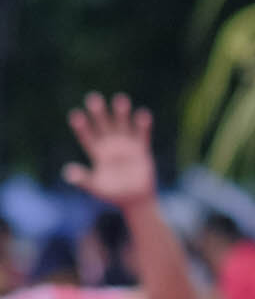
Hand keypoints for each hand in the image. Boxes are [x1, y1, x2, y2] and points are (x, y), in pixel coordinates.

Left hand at [62, 92, 159, 209]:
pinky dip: (143, 126)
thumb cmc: (113, 193)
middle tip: (93, 98)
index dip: (81, 127)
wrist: (135, 200)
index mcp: (97, 153)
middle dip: (98, 113)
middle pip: (103, 126)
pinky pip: (142, 135)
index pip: (87, 137)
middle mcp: (111, 145)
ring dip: (121, 113)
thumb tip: (67, 172)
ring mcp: (126, 146)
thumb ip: (84, 179)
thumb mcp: (96, 187)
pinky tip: (143, 114)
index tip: (75, 115)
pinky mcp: (141, 150)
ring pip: (122, 126)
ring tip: (120, 99)